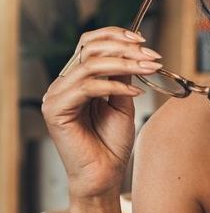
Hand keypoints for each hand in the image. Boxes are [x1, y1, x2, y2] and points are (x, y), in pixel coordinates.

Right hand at [40, 27, 162, 200]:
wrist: (104, 176)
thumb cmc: (112, 144)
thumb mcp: (123, 102)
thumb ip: (122, 76)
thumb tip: (133, 51)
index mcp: (76, 80)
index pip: (89, 44)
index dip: (115, 36)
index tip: (144, 43)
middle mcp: (63, 85)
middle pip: (89, 48)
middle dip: (125, 49)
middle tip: (152, 57)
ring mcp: (56, 96)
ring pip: (90, 65)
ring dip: (125, 64)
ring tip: (148, 70)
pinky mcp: (56, 110)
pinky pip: (87, 87)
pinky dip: (114, 85)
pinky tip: (135, 92)